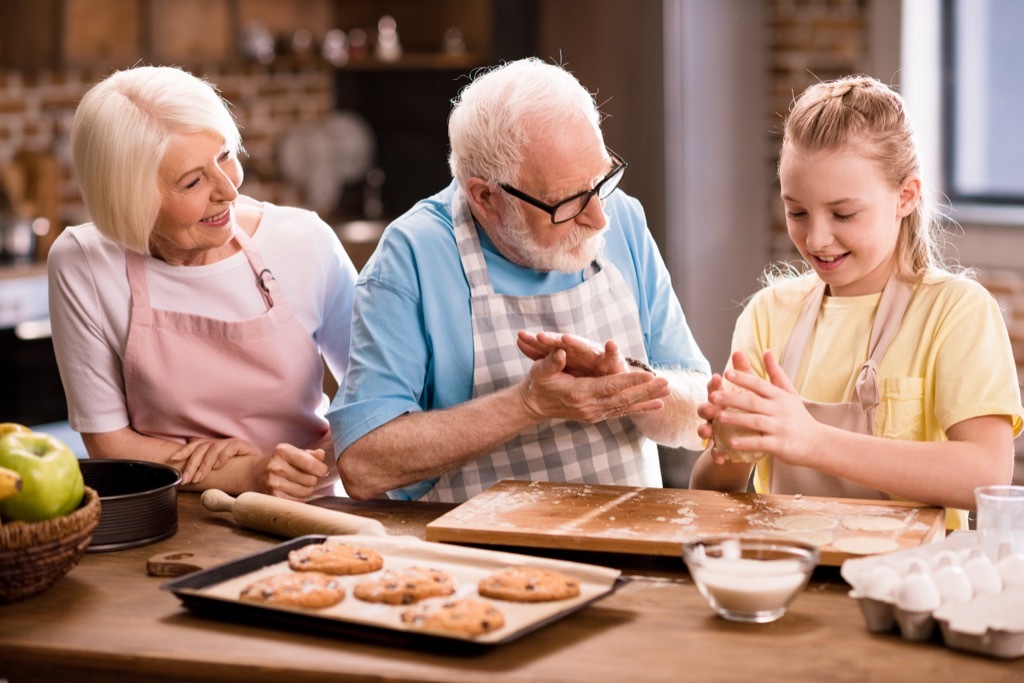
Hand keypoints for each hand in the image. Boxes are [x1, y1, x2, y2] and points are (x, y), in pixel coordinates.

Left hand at [170, 437, 260, 484]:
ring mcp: (232, 442)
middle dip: (192, 464)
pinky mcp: (244, 445)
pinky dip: (222, 457)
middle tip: (187, 478)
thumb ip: (206, 467)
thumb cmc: (239, 470)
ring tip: (199, 477)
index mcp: (214, 445)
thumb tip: (188, 470)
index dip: (184, 451)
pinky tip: (218, 466)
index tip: (173, 459)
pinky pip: (230, 448)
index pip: (196, 445)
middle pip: (202, 448)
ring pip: (213, 449)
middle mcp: (222, 442)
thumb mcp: (219, 469)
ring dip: (204, 465)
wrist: (261, 470)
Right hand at [255, 444, 331, 499]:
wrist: (254, 474)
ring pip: (306, 491)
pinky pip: (299, 500)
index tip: (323, 471)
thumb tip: (321, 454)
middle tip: (306, 476)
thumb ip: (310, 454)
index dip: (322, 469)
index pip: (310, 463)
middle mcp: (276, 467)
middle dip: (313, 478)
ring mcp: (273, 483)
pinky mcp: (273, 497)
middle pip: (311, 479)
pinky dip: (300, 497)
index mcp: (282, 451)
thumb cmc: (280, 462)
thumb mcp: (292, 452)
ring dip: (307, 488)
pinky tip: (292, 490)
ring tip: (299, 483)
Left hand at [517, 330, 629, 376]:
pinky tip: (611, 345)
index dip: (534, 342)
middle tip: (539, 337)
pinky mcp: (612, 360)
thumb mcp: (559, 364)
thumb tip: (518, 338)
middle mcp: (580, 349)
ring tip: (565, 339)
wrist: (610, 377)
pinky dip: (612, 350)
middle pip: (564, 343)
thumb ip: (541, 353)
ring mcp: (595, 353)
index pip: (548, 344)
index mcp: (566, 350)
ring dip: (576, 342)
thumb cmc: (583, 369)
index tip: (520, 337)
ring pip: (584, 347)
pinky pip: (612, 355)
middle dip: (552, 340)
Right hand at [518, 348, 668, 422]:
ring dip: (647, 399)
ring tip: (667, 393)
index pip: (610, 386)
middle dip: (646, 390)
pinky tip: (656, 405)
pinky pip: (621, 412)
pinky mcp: (596, 415)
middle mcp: (589, 406)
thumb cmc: (537, 383)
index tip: (649, 374)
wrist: (533, 406)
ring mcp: (594, 413)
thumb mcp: (540, 370)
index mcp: (579, 393)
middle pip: (623, 398)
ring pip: (625, 406)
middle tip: (666, 382)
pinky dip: (639, 408)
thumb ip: (551, 362)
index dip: (630, 380)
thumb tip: (561, 352)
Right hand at [698, 351, 756, 463]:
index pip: (715, 390)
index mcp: (721, 400)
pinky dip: (716, 454)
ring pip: (705, 430)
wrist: (750, 441)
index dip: (715, 385)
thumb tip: (740, 351)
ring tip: (707, 432)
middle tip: (710, 406)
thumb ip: (744, 374)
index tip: (718, 377)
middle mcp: (714, 415)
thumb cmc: (747, 411)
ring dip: (704, 430)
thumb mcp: (750, 393)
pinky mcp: (719, 448)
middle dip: (705, 407)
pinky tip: (720, 457)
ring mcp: (714, 432)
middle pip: (705, 409)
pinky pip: (715, 452)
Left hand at [708, 350, 820, 465]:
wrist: (818, 442)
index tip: (727, 373)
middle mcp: (780, 410)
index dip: (743, 378)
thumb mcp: (789, 392)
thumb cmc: (799, 416)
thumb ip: (775, 373)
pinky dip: (746, 443)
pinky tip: (731, 443)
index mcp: (779, 396)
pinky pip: (760, 443)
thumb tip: (766, 350)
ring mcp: (780, 427)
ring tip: (718, 417)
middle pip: (753, 402)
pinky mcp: (780, 444)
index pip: (759, 385)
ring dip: (736, 420)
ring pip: (755, 421)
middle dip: (732, 399)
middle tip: (713, 396)